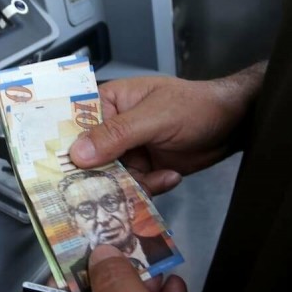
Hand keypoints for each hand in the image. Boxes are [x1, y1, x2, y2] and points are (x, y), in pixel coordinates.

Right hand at [71, 64, 264, 194]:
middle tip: (109, 187)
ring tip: (157, 177)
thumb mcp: (155, 117)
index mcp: (108, 103)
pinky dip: (151, 187)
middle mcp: (112, 128)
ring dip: (133, 184)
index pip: (73, 124)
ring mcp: (128, 151)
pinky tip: (171, 176)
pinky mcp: (144, 170)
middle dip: (100, 175)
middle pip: (88, 159)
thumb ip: (116, 134)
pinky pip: (132, 187)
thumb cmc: (195, 106)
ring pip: (110, 178)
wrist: (235, 124)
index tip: (56, 169)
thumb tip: (77, 153)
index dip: (63, 146)